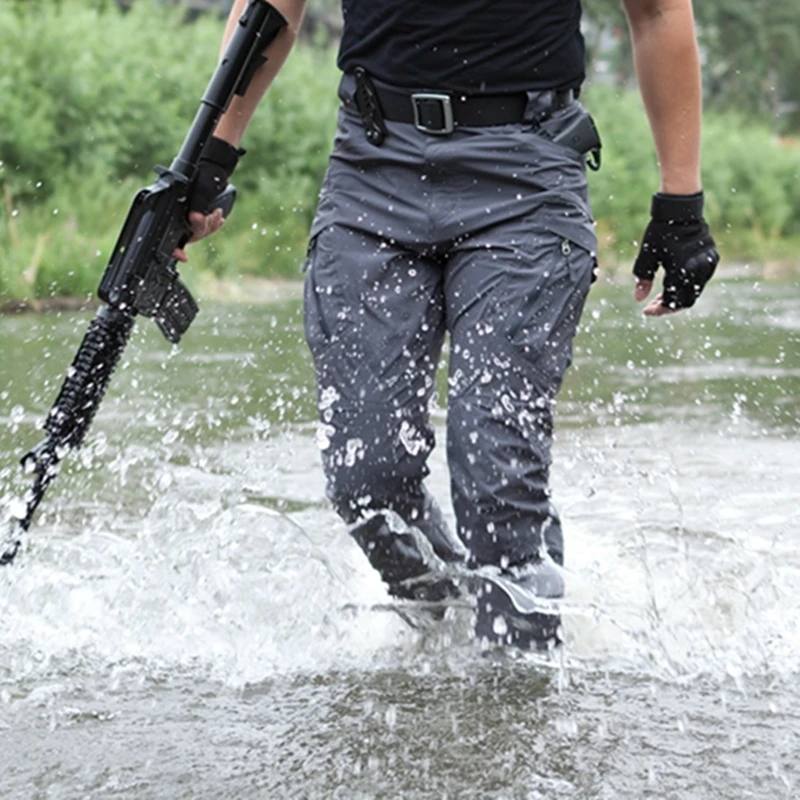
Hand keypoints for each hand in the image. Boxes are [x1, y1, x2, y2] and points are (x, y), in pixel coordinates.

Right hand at [173, 135, 243, 261]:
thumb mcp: (199, 191)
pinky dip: (214, 224)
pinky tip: (219, 218)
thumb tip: (196, 218)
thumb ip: (197, 206)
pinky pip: (207, 227)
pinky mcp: (199, 215)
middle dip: (202, 228)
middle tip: (211, 216)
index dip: (175, 250)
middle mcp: (179, 216)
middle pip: (189, 236)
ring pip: (199, 233)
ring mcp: (189, 216)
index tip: (183, 257)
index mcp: (173, 212)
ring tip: (217, 214)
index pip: (171, 238)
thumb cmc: (202, 176)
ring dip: (210, 226)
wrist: (212, 168)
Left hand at [633, 192, 719, 315]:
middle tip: (652, 305)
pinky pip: (701, 280)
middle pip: (686, 301)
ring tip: (660, 296)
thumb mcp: (647, 256)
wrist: (681, 210)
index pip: (671, 301)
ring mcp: (708, 264)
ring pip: (695, 292)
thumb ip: (643, 279)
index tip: (646, 311)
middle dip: (668, 306)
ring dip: (678, 297)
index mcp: (682, 271)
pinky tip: (673, 284)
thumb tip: (638, 299)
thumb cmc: (660, 232)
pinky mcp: (713, 258)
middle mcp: (698, 270)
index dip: (658, 309)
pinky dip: (687, 286)